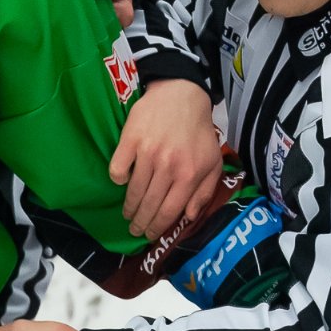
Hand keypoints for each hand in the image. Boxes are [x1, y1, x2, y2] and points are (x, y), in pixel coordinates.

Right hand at [109, 79, 221, 238]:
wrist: (181, 95)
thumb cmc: (198, 132)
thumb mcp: (212, 162)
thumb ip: (204, 192)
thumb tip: (189, 216)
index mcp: (189, 175)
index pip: (169, 211)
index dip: (157, 227)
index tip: (149, 235)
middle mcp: (168, 166)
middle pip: (149, 205)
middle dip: (140, 223)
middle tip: (134, 229)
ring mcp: (148, 153)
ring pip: (133, 191)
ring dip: (128, 207)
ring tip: (127, 213)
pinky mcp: (131, 140)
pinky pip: (117, 169)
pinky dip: (117, 179)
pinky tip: (122, 181)